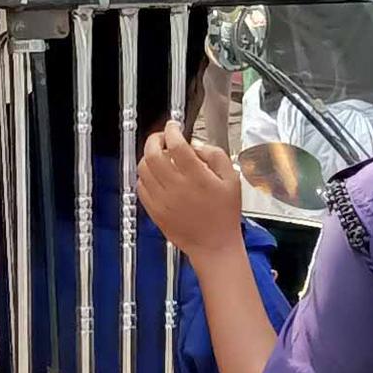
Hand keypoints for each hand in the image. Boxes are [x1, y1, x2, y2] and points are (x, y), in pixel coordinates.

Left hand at [135, 125, 246, 261]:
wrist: (214, 245)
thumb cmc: (225, 214)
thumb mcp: (232, 179)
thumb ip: (215, 156)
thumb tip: (195, 145)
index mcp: (197, 177)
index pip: (177, 145)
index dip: (172, 131)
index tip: (174, 127)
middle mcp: (176, 187)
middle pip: (153, 154)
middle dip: (155, 139)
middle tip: (162, 137)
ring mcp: (162, 200)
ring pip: (143, 169)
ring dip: (148, 157)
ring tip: (159, 156)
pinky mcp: (154, 211)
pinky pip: (141, 187)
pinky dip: (145, 176)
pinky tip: (155, 175)